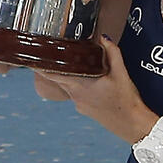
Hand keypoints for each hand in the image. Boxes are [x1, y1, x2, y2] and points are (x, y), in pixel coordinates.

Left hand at [35, 36, 155, 142]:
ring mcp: (79, 104)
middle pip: (57, 79)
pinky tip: (85, 78)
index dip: (39, 67)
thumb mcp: (121, 73)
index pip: (52, 75)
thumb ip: (112, 53)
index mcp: (80, 86)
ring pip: (66, 86)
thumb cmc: (126, 101)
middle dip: (51, 67)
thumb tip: (103, 37)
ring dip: (65, 75)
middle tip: (45, 53)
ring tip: (65, 62)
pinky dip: (75, 83)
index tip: (29, 59)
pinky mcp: (85, 108)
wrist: (133, 125)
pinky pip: (75, 92)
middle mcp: (76, 96)